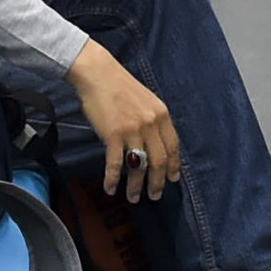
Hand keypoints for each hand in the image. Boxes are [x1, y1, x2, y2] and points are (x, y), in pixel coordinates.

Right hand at [69, 47, 184, 199]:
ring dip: (136, 186)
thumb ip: (153, 120)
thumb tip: (154, 142)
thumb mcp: (146, 101)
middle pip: (159, 161)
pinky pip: (116, 164)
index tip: (172, 179)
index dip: (173, 166)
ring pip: (139, 166)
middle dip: (157, 182)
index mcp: (162, 115)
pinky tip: (110, 188)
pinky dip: (113, 179)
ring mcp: (133, 130)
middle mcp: (151, 124)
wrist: (97, 74)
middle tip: (154, 196)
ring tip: (134, 197)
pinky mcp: (113, 134)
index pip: (173, 146)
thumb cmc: (119, 86)